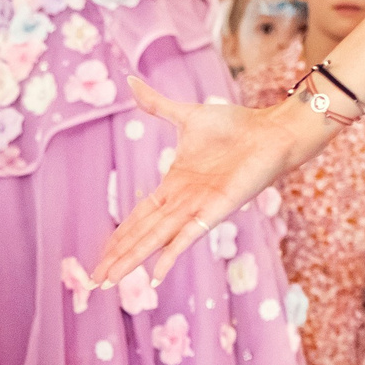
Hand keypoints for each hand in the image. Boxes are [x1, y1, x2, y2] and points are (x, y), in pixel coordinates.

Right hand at [89, 86, 323, 286]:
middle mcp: (182, 203)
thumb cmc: (236, 126)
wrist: (271, 130)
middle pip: (141, 235)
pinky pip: (188, 237)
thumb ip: (156, 105)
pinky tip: (154, 277)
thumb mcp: (186, 115)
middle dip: (117, 258)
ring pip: (156, 239)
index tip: (99, 256)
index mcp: (173, 186)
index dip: (118, 237)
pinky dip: (170, 256)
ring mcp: (198, 208)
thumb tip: (129, 82)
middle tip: (93, 282)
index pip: (138, 217)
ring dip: (132, 261)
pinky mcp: (217, 209)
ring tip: (109, 282)